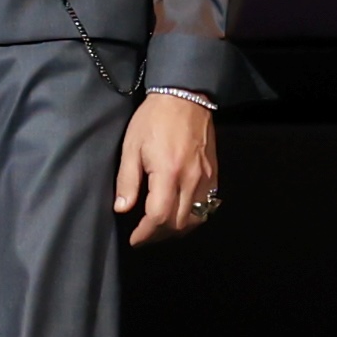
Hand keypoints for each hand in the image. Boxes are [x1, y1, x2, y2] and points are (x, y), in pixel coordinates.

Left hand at [114, 94, 216, 245]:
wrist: (184, 97)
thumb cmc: (153, 119)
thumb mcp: (132, 147)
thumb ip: (127, 181)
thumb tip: (122, 208)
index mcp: (168, 173)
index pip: (159, 217)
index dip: (146, 233)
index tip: (135, 239)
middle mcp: (191, 179)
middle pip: (178, 223)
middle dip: (159, 235)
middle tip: (144, 235)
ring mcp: (206, 178)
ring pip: (196, 218)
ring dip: (177, 229)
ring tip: (161, 229)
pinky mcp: (214, 174)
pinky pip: (207, 206)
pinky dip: (193, 217)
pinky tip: (180, 213)